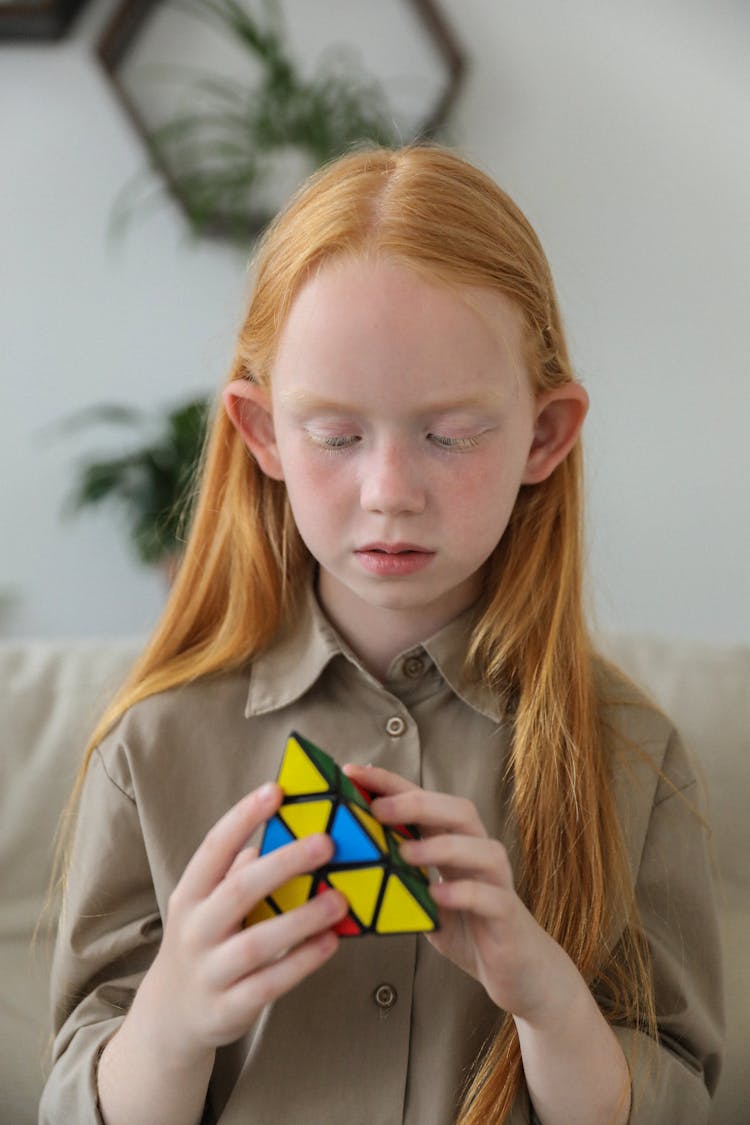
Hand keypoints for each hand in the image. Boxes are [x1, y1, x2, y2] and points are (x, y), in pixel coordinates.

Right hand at [139, 782, 348, 1066]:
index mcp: (189, 895)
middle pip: (239, 891)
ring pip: (257, 942)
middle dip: (284, 863)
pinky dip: (302, 961)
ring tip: (339, 898)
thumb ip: (240, 872)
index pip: (213, 848)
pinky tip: (330, 942)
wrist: (170, 1017)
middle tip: (326, 842)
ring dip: (302, 917)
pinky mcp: (228, 1008)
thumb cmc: (203, 943)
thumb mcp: (206, 906)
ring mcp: (210, 971)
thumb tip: (288, 833)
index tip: (276, 790)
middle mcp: (194, 930)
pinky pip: (270, 983)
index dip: (243, 816)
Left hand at [343, 763, 574, 1023]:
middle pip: (458, 811)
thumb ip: (399, 877)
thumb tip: (348, 861)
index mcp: (455, 843)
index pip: (424, 801)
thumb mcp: (424, 899)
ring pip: (480, 848)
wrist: (521, 973)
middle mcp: (479, 853)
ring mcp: (497, 881)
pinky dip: (464, 892)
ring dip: (441, 845)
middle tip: (378, 809)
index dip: (390, 783)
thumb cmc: (468, 928)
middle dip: (416, 804)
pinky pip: (490, 896)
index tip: (353, 772)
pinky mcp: (507, 914)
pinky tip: (438, 895)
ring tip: (405, 853)